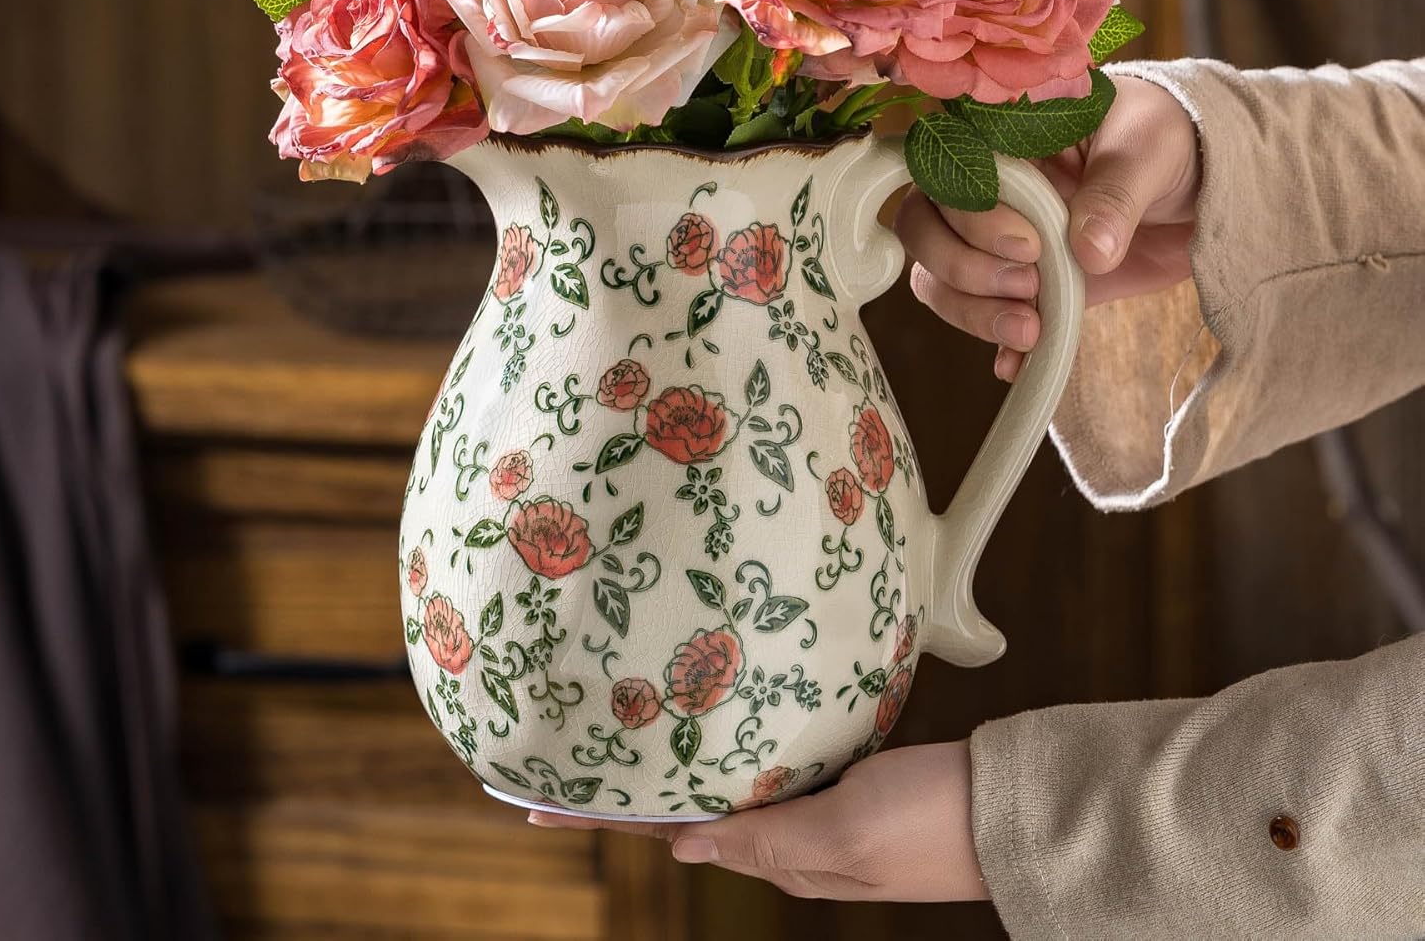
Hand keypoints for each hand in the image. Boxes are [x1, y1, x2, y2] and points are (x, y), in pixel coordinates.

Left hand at [526, 741, 987, 902]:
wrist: (1018, 807)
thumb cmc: (931, 823)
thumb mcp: (843, 836)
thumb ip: (766, 840)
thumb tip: (685, 848)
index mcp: (786, 854)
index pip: (678, 829)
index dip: (611, 812)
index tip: (542, 795)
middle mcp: (797, 832)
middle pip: (699, 801)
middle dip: (639, 778)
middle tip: (582, 738)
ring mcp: (826, 800)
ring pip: (739, 774)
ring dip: (689, 753)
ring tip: (637, 712)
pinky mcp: (855, 770)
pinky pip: (784, 755)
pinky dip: (745, 737)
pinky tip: (733, 707)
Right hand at [896, 76, 1200, 379]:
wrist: (1208, 177)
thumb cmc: (1169, 138)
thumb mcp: (1150, 148)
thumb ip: (1117, 193)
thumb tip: (1089, 253)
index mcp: (1000, 137)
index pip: (943, 172)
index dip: (970, 216)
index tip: (1029, 245)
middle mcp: (986, 188)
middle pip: (923, 228)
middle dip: (962, 268)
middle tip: (1027, 286)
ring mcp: (999, 239)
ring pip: (939, 276)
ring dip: (970, 311)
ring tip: (1029, 330)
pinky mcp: (1027, 282)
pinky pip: (986, 314)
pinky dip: (996, 344)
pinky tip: (1020, 365)